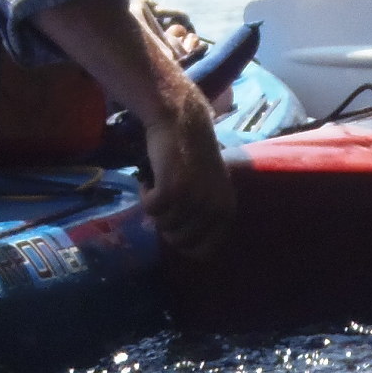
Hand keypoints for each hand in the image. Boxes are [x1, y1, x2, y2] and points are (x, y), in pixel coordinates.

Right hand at [141, 84, 235, 260]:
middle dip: (166, 226)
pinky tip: (150, 179)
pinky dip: (144, 196)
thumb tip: (187, 248)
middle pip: (179, 241)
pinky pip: (150, 209)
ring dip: (155, 208)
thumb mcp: (210, 188)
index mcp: (226, 210)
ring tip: (160, 184)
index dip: (185, 244)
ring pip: (162, 225)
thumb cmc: (194, 155)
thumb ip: (204, 215)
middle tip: (164, 203)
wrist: (181, 121)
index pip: (205, 251)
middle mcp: (213, 208)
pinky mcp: (172, 190)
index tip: (174, 229)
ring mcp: (194, 200)